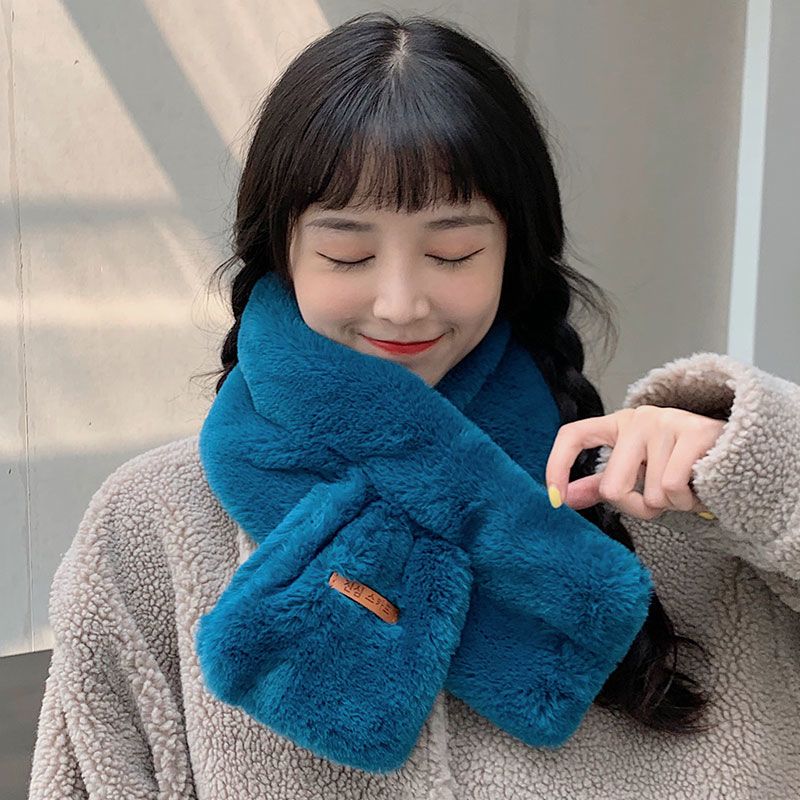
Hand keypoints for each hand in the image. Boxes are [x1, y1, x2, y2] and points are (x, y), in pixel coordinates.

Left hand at [544, 405, 726, 519]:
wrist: (739, 455)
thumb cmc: (680, 465)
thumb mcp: (637, 472)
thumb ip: (600, 483)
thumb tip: (563, 499)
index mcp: (618, 424)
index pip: (574, 435)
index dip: (557, 465)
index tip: (555, 497)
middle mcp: (639, 418)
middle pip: (612, 486)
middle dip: (637, 507)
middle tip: (660, 501)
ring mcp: (666, 422)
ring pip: (650, 494)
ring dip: (672, 504)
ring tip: (687, 486)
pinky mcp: (694, 432)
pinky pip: (673, 489)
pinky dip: (688, 501)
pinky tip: (700, 486)